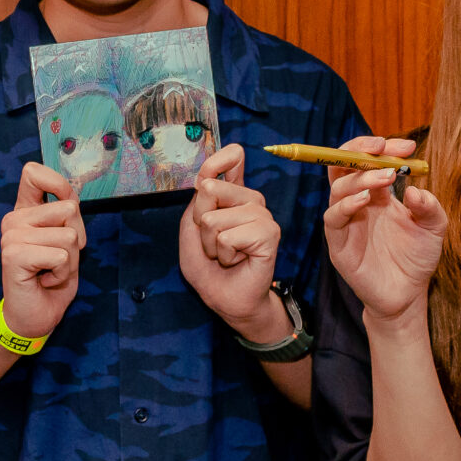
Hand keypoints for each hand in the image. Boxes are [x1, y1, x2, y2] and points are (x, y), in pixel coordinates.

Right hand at [0, 163, 86, 339]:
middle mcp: (14, 219)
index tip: (65, 206)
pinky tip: (45, 280)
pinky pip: (60, 255)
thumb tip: (71, 197)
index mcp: (25, 211)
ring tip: (51, 271)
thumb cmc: (52, 279)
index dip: (58, 184)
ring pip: (69, 235)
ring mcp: (11, 236)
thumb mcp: (67, 240)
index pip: (33, 173)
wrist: (33, 317)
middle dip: (77, 238)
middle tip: (58, 259)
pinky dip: (62, 273)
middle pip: (69, 208)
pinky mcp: (13, 255)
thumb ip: (67, 214)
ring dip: (70, 260)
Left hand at [179, 145, 284, 336]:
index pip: (230, 161)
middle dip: (200, 223)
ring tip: (226, 255)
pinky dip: (224, 255)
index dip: (218, 158)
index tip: (215, 167)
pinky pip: (228, 237)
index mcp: (232, 197)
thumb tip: (208, 178)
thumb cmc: (211, 270)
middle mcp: (250, 200)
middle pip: (209, 188)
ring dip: (212, 245)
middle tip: (214, 244)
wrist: (230, 301)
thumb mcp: (190, 234)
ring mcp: (262, 215)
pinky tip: (238, 261)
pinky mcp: (269, 233)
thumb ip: (196, 204)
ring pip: (215, 219)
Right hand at [320, 137, 448, 323]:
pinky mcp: (339, 244)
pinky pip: (333, 218)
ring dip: (360, 178)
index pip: (368, 159)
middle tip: (382, 146)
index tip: (408, 146)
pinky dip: (346, 205)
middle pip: (344, 165)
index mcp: (377, 193)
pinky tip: (365, 200)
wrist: (407, 294)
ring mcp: (346, 222)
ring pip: (338, 188)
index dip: (383, 147)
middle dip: (359, 149)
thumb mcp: (434, 227)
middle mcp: (357, 203)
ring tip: (385, 176)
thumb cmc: (417, 257)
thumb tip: (415, 189)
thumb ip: (430, 206)